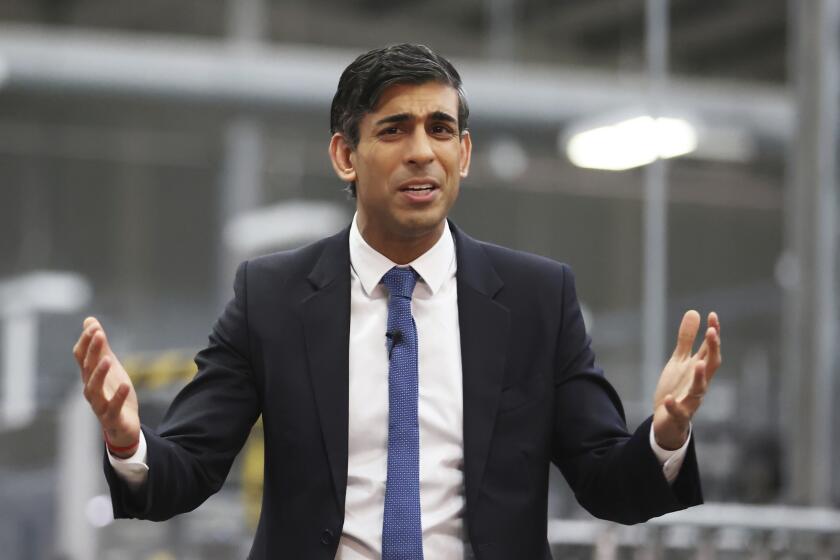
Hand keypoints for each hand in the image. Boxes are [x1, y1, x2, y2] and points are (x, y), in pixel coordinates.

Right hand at [73, 317, 139, 457]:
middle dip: (93, 351)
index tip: (93, 326)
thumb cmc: (113, 394)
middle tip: (99, 334)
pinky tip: (126, 385)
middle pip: (87, 369)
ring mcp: (100, 405)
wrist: (123, 426)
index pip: (82, 357)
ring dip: (100, 374)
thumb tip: (90, 321)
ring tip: (108, 360)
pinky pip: (113, 408)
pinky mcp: (112, 418)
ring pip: (94, 389)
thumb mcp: (110, 367)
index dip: (86, 342)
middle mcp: (91, 389)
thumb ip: (101, 346)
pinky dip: (118, 397)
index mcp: (90, 376)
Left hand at [652, 310, 721, 449]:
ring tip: (697, 364)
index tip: (713, 315)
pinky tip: (668, 399)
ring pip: (700, 389)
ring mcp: (691, 400)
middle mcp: (699, 383)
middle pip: (711, 366)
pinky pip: (679, 411)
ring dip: (700, 377)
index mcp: (699, 369)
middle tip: (712, 332)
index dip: (713, 333)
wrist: (667, 419)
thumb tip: (694, 312)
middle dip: (713, 350)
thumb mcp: (680, 361)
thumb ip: (687, 339)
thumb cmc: (678, 387)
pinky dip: (674, 405)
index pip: (710, 349)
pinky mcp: (679, 415)